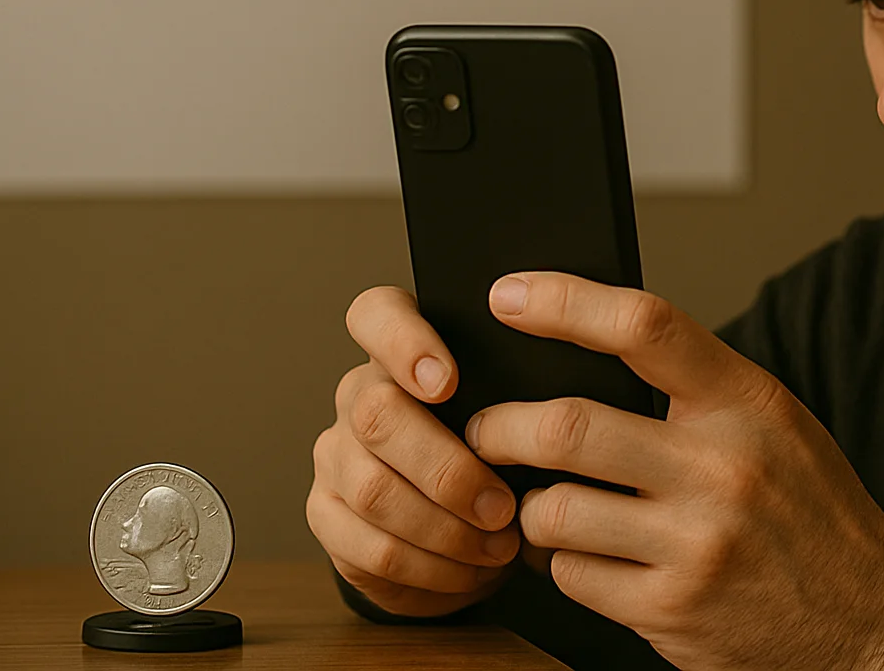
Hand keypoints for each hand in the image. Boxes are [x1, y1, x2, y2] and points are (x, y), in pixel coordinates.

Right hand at [306, 286, 522, 616]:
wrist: (464, 528)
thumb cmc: (500, 454)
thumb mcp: (515, 414)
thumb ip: (521, 396)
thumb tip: (556, 410)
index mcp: (401, 350)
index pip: (377, 314)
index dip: (404, 343)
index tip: (449, 384)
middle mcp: (359, 394)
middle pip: (377, 414)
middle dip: (447, 469)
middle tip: (502, 506)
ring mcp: (335, 454)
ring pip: (374, 490)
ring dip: (446, 529)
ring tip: (498, 546)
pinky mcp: (326, 516)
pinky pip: (372, 548)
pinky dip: (431, 568)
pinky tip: (469, 570)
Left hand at [465, 273, 883, 670]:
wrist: (872, 618)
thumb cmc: (811, 509)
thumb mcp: (775, 422)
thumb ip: (696, 386)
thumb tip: (585, 346)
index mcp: (747, 402)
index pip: (644, 325)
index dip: (563, 301)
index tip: (508, 295)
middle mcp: (722, 467)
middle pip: (568, 426)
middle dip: (501, 427)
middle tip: (486, 430)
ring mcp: (696, 544)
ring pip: (554, 510)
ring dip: (528, 508)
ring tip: (541, 504)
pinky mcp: (672, 611)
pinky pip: (572, 575)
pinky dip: (562, 563)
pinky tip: (586, 556)